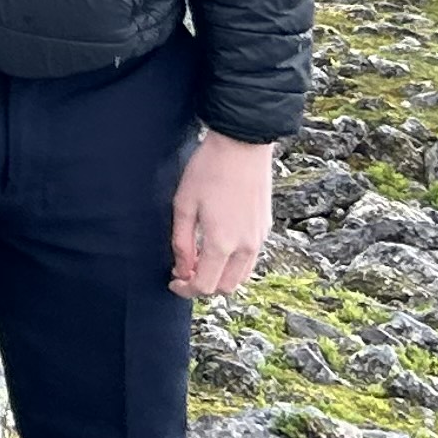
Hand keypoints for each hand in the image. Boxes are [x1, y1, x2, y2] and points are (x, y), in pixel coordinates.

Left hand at [174, 130, 275, 297]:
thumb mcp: (184, 205)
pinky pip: (250, 260)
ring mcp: (259, 239)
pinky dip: (233, 264)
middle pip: (225, 287)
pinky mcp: (265, 229)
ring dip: (219, 276)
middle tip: (183, 270)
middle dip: (203, 285)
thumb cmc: (207, 171)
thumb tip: (182, 269)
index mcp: (222, 243)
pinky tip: (216, 245)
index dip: (186, 290)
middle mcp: (245, 248)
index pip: (205, 286)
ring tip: (198, 258)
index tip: (172, 282)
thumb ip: (181, 242)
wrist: (242, 146)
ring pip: (240, 276)